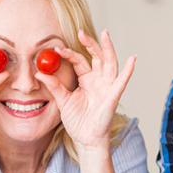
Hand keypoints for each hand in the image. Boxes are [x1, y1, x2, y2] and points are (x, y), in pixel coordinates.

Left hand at [36, 30, 134, 151]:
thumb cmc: (77, 122)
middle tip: (81, 32)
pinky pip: (122, 82)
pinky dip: (128, 71)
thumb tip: (40, 73)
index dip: (69, 53)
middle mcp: (99, 80)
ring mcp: (107, 87)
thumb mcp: (63, 101)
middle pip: (97, 56)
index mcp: (87, 80)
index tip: (57, 49)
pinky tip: (132, 59)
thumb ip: (54, 86)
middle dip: (90, 43)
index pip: (79, 61)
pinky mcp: (113, 96)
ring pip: (110, 63)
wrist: (85, 139)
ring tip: (105, 34)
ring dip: (108, 49)